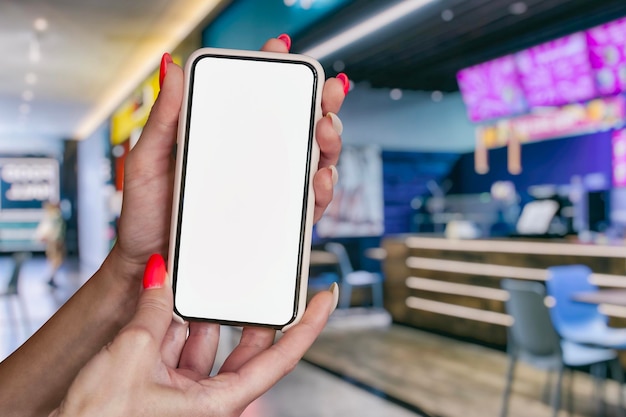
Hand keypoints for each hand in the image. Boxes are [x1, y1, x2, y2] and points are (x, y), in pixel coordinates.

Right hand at [50, 254, 338, 416]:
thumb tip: (158, 275)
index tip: (325, 298)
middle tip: (257, 279)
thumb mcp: (130, 357)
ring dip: (197, 312)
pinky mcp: (160, 386)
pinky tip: (166, 297)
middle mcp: (209, 400)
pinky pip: (176, 347)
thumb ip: (152, 310)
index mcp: (219, 405)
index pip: (282, 358)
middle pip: (245, 347)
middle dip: (246, 312)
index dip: (308, 326)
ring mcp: (184, 393)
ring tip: (196, 280)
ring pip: (206, 343)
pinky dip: (169, 322)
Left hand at [111, 35, 346, 283]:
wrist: (149, 265)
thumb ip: (163, 117)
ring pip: (312, 162)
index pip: (259, 101)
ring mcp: (265, 194)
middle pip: (298, 128)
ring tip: (325, 131)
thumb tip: (172, 68)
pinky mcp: (273, 226)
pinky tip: (319, 177)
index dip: (278, 74)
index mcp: (225, 140)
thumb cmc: (145, 214)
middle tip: (325, 94)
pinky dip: (321, 189)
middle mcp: (252, 164)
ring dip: (329, 143)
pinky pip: (306, 205)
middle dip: (321, 105)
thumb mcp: (147, 159)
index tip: (286, 53)